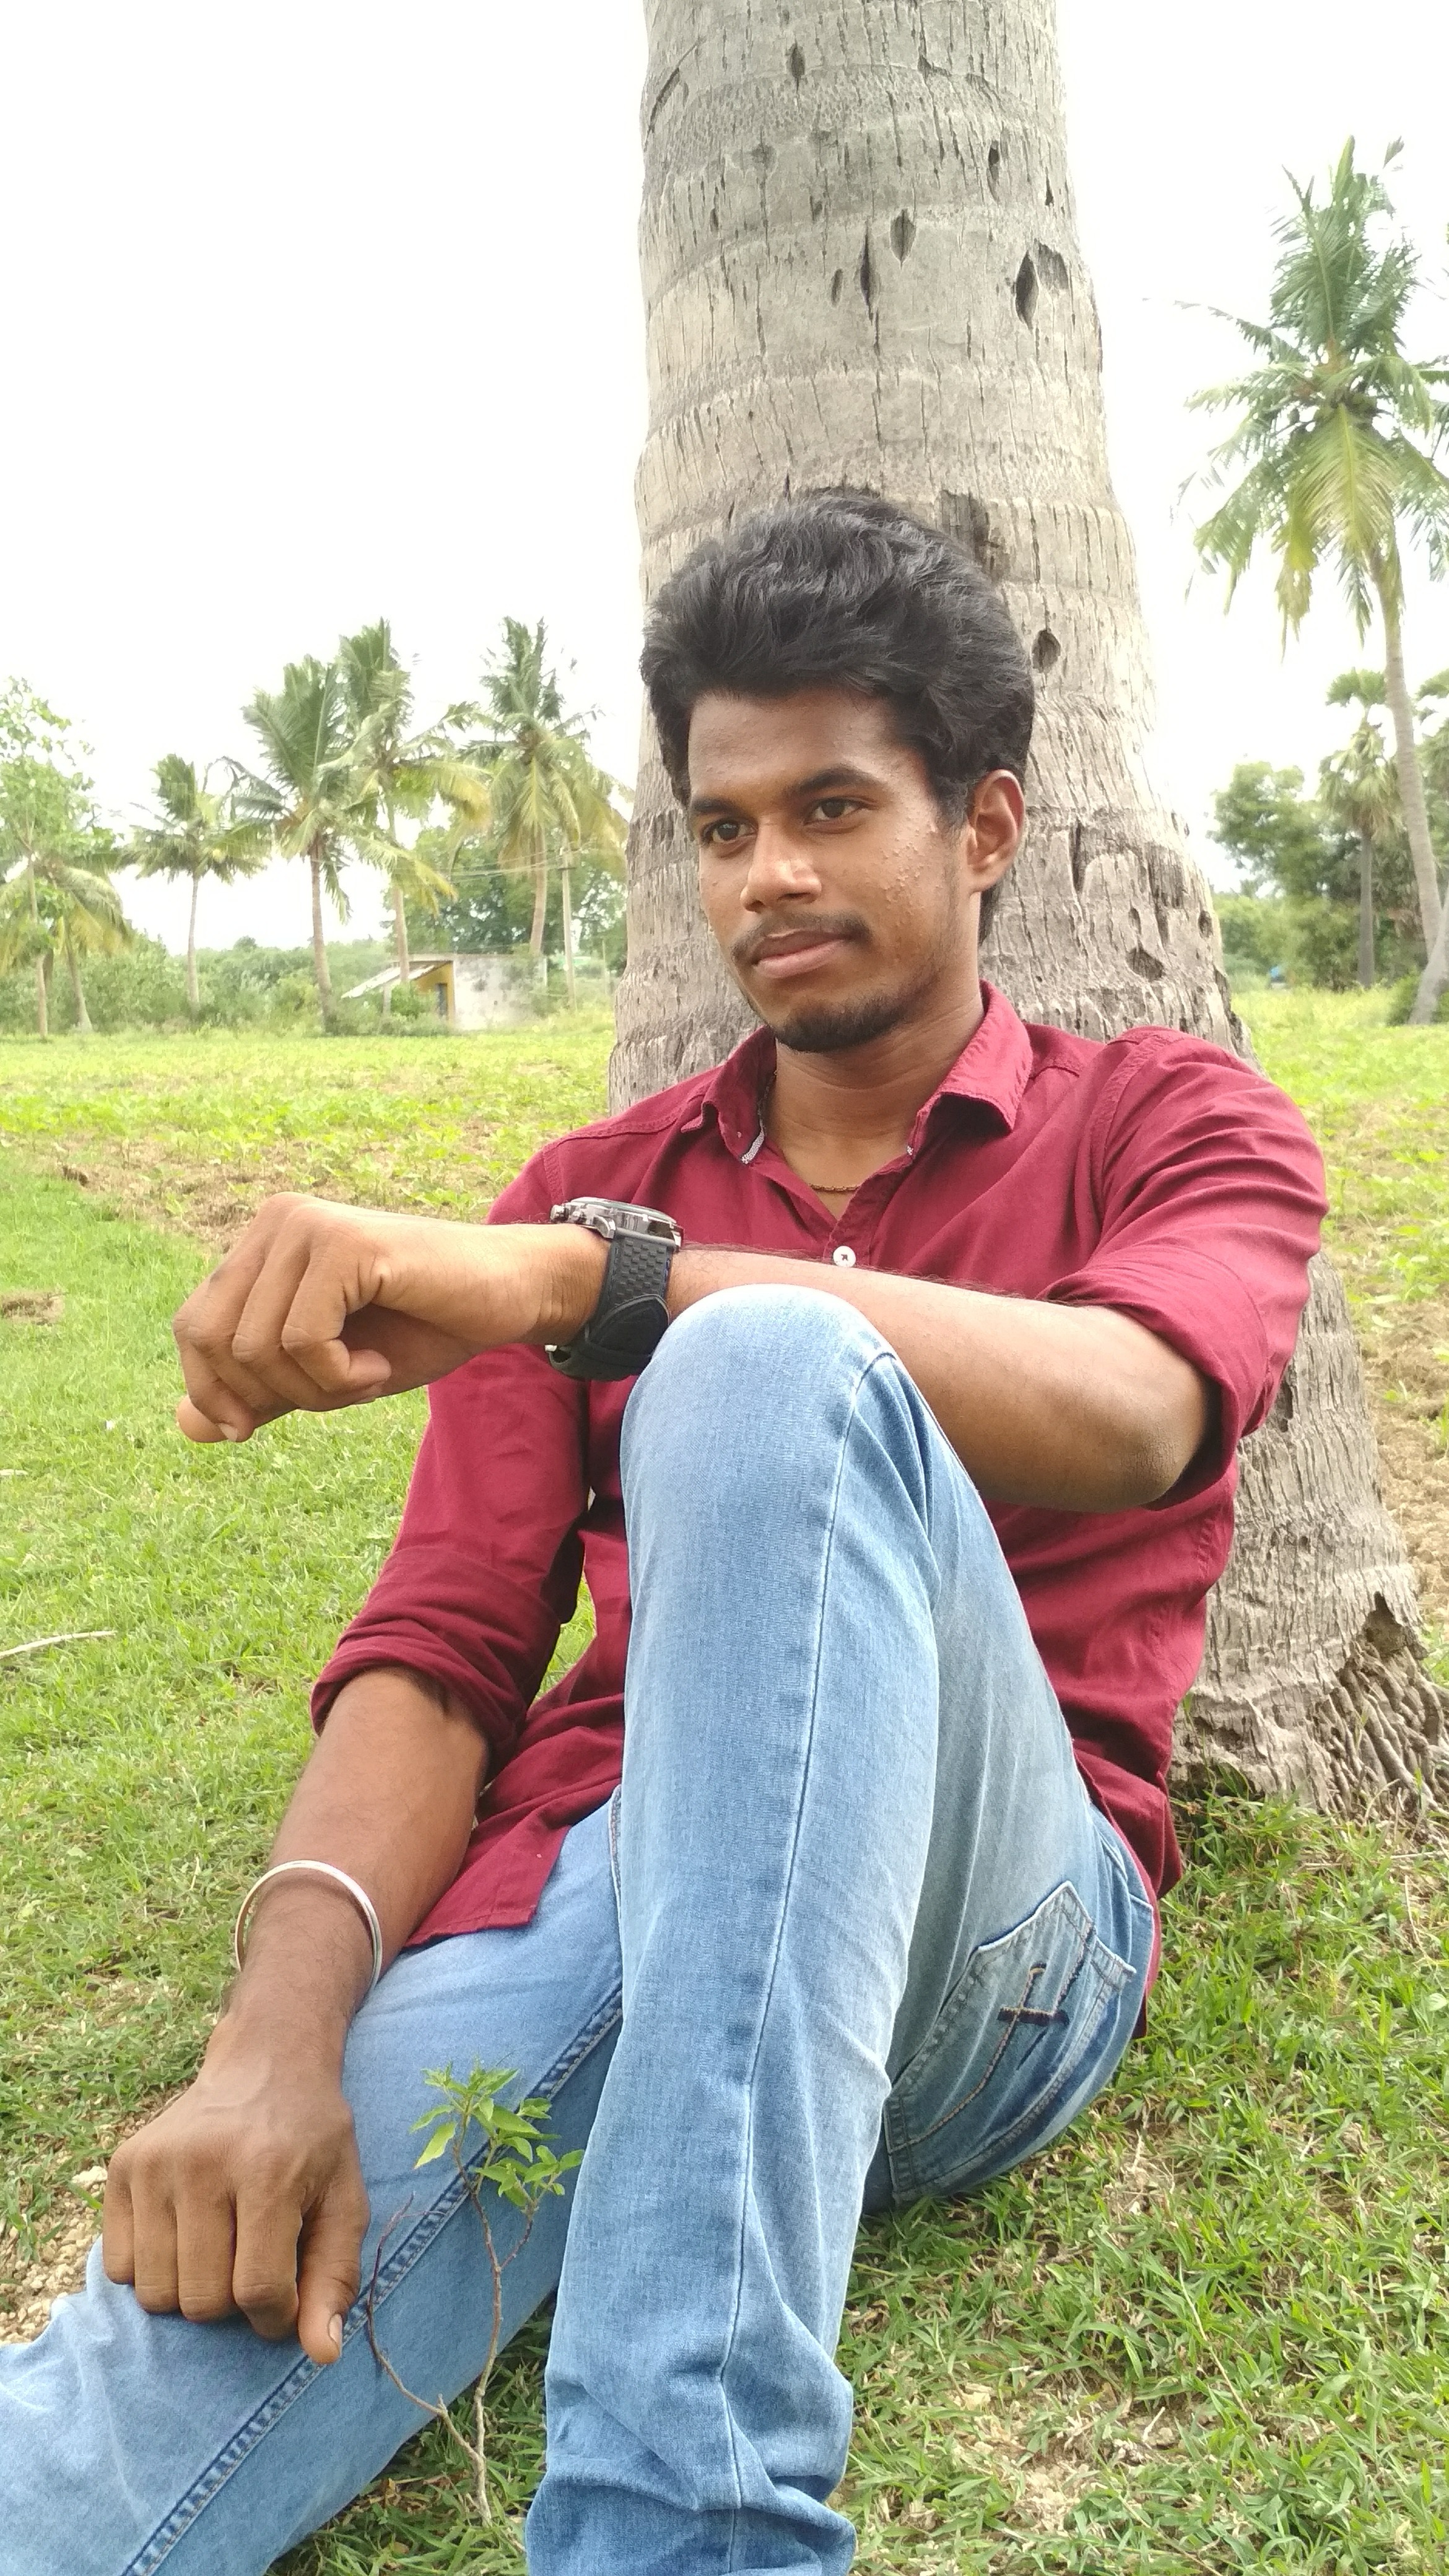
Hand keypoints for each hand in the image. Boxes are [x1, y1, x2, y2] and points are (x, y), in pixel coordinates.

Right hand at [102, 2026, 369, 2364]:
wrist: (267, 2062)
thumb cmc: (313, 2140)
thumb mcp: (344, 2199)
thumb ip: (335, 2277)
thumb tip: (323, 2355)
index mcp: (267, 2171)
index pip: (257, 2291)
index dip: (276, 2315)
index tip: (287, 2298)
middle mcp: (203, 2164)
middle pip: (201, 2301)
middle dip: (233, 2303)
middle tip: (252, 2262)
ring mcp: (155, 2163)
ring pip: (155, 2295)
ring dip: (190, 2291)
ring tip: (219, 2249)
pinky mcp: (123, 2166)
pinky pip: (119, 2268)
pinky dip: (152, 2269)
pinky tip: (184, 2232)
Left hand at [172, 1195, 603, 1441]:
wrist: (509, 1298)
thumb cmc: (421, 1331)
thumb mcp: (325, 1376)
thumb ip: (259, 1393)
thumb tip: (182, 1424)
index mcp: (264, 1244)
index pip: (193, 1326)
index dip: (211, 1389)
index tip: (249, 1428)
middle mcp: (277, 1221)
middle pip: (211, 1337)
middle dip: (266, 1393)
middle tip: (332, 1394)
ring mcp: (308, 1226)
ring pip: (257, 1346)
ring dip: (314, 1389)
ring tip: (367, 1376)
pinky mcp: (344, 1243)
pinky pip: (303, 1340)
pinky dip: (341, 1376)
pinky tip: (381, 1366)